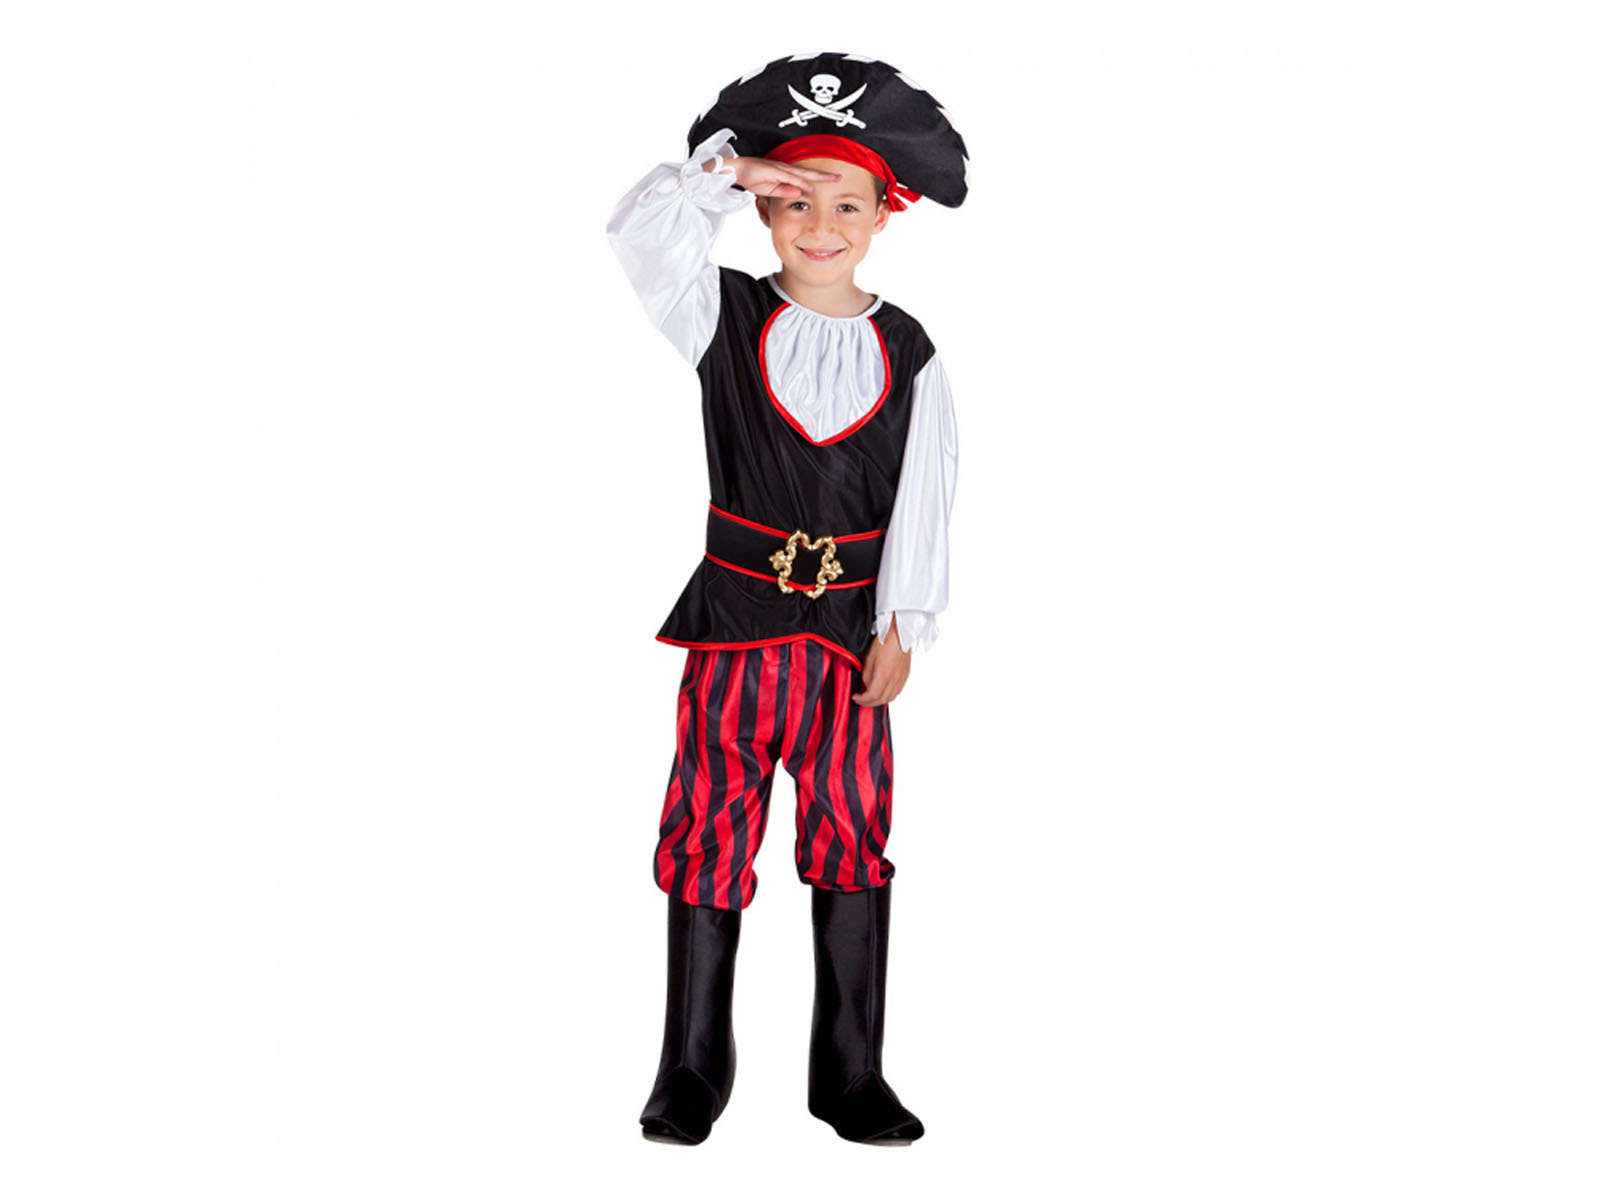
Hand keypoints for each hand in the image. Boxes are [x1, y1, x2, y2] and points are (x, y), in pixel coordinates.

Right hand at [714, 156, 840, 198]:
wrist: (737, 170)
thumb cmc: (753, 178)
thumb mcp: (771, 190)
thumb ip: (785, 192)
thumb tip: (801, 194)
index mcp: (787, 175)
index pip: (807, 177)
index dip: (821, 179)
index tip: (834, 181)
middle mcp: (786, 170)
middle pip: (809, 173)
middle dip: (825, 176)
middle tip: (840, 177)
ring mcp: (781, 169)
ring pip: (802, 174)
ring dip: (816, 177)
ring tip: (831, 179)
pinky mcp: (773, 171)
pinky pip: (789, 177)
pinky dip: (799, 181)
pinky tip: (808, 185)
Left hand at [852, 614, 910, 706]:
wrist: (899, 632)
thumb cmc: (884, 641)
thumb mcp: (869, 658)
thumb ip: (867, 675)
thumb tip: (866, 686)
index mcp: (884, 674)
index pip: (873, 696)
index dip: (862, 700)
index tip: (856, 697)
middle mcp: (895, 678)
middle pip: (882, 700)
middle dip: (869, 703)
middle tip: (861, 700)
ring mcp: (902, 678)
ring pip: (891, 698)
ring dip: (879, 700)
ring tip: (870, 697)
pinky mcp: (906, 675)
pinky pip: (897, 691)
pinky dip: (889, 695)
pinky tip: (883, 692)